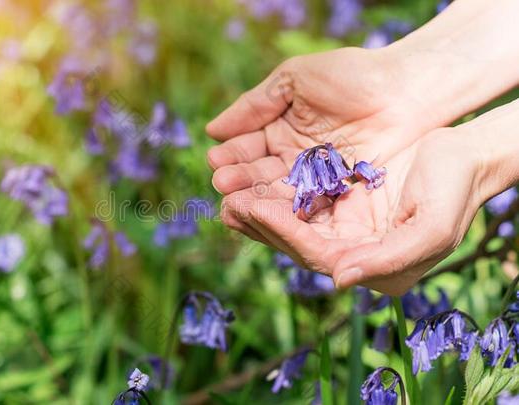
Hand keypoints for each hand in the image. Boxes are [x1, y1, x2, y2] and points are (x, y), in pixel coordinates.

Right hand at [206, 47, 436, 251]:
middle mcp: (292, 161)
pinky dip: (288, 213)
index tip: (216, 160)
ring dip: (258, 201)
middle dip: (240, 181)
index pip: (247, 149)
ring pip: (279, 196)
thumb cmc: (353, 75)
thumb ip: (255, 104)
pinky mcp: (336, 198)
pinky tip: (271, 214)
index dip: (232, 156)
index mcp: (278, 132)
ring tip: (238, 203)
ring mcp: (314, 182)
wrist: (406, 89)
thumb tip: (213, 129)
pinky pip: (308, 208)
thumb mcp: (296, 79)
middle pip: (259, 177)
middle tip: (223, 186)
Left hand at [222, 128, 486, 294]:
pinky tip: (251, 184)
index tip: (252, 208)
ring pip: (292, 223)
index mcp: (374, 265)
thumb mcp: (432, 229)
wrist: (465, 157)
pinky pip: (300, 203)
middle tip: (227, 202)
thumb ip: (389, 258)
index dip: (283, 232)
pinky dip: (274, 194)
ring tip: (227, 193)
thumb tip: (337, 279)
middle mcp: (354, 252)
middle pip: (296, 243)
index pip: (317, 253)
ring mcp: (345, 228)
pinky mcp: (340, 204)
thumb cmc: (455, 190)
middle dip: (261, 223)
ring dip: (259, 211)